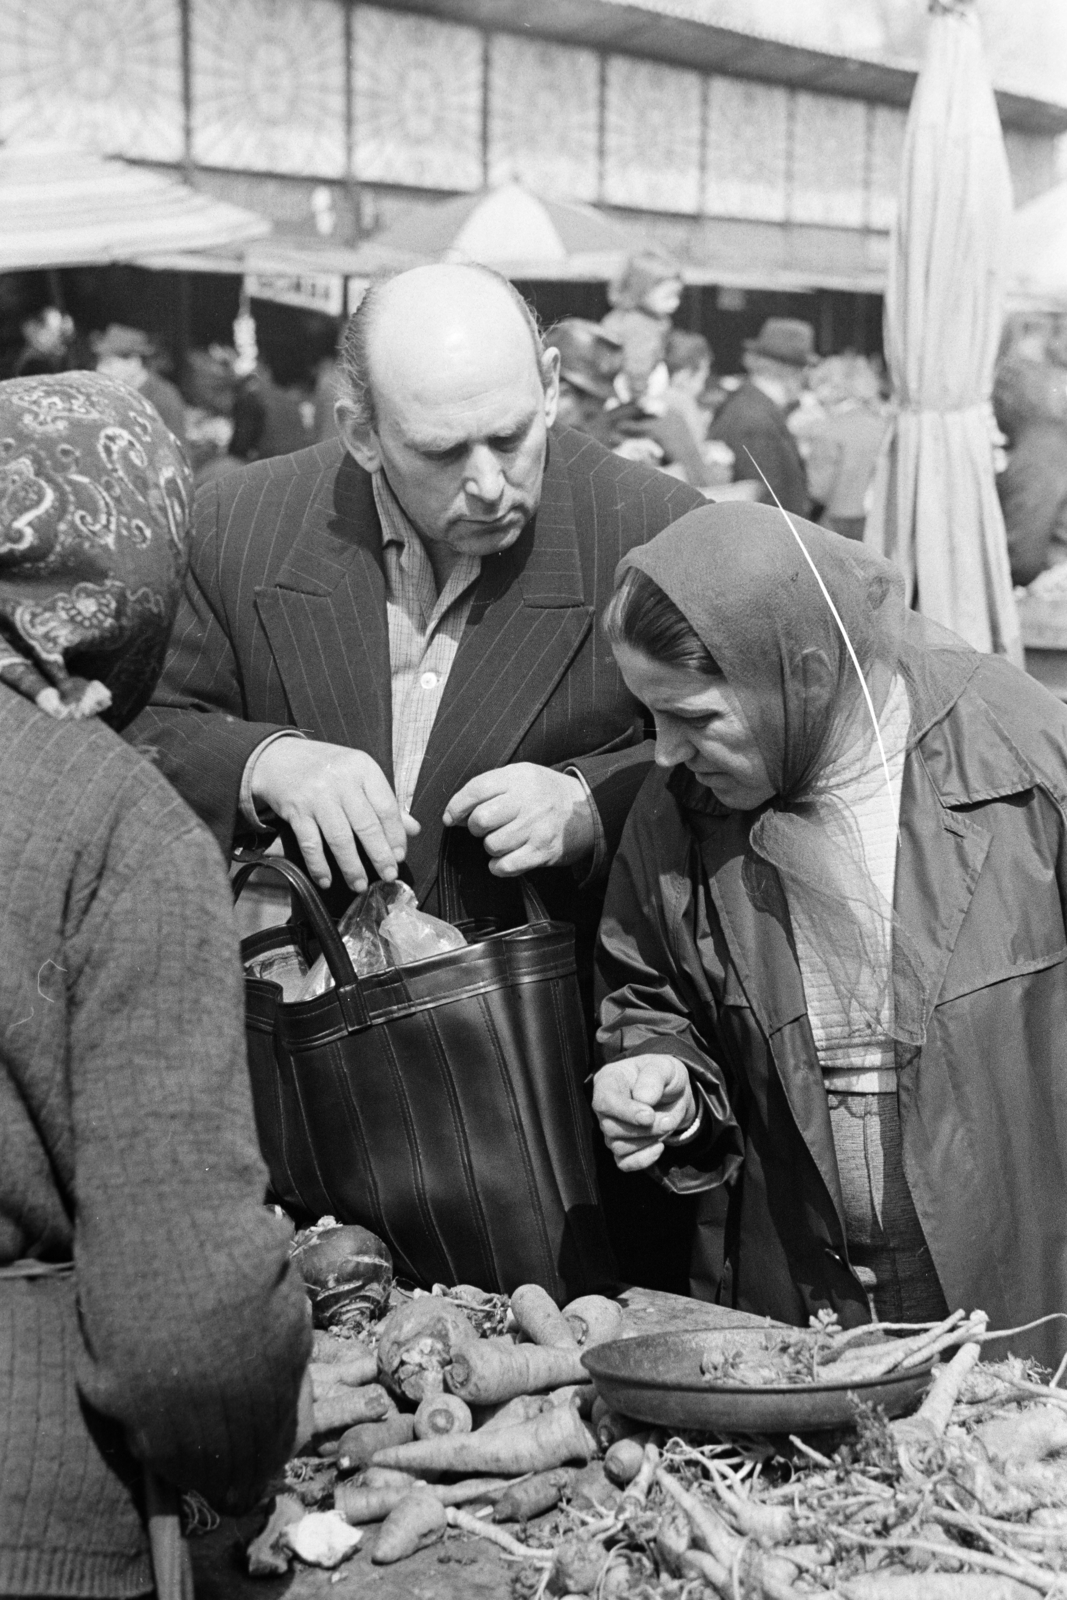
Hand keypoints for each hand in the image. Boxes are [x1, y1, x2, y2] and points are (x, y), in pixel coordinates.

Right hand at [251, 739, 418, 892]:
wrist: (278, 757)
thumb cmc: (327, 769)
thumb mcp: (359, 775)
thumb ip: (385, 801)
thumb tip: (414, 829)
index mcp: (363, 768)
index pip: (387, 807)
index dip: (396, 836)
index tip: (400, 856)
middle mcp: (342, 780)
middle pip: (366, 825)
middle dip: (380, 855)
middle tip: (388, 876)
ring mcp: (317, 795)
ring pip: (340, 838)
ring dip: (352, 867)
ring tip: (360, 885)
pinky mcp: (295, 810)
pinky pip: (311, 843)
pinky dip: (319, 865)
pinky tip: (326, 880)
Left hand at [443, 764, 594, 876]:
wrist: (586, 809)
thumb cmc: (543, 793)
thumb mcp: (519, 777)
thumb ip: (488, 789)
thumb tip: (454, 816)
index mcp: (518, 778)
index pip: (477, 789)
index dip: (457, 806)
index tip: (451, 817)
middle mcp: (528, 801)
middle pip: (481, 820)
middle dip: (476, 827)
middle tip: (486, 827)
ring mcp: (537, 828)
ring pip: (492, 845)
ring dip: (491, 846)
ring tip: (503, 839)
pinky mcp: (543, 852)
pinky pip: (506, 866)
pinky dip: (499, 866)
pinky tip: (505, 858)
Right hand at [592, 1056, 695, 1172]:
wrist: (674, 1093)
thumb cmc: (663, 1075)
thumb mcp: (664, 1067)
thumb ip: (654, 1077)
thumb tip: (643, 1099)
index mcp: (608, 1081)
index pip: (604, 1101)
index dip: (625, 1111)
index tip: (649, 1115)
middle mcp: (604, 1107)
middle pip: (610, 1127)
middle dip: (643, 1129)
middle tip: (668, 1121)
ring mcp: (611, 1129)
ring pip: (617, 1146)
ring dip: (647, 1141)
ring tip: (666, 1125)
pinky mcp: (622, 1147)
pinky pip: (624, 1163)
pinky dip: (643, 1159)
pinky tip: (659, 1146)